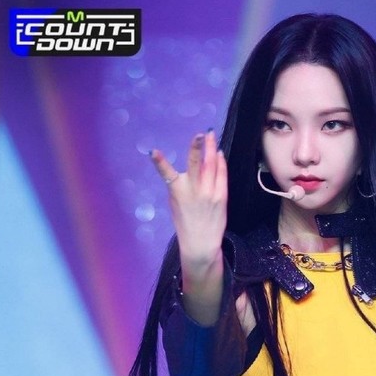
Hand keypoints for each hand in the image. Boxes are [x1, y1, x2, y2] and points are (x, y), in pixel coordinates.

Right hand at [150, 129, 227, 273]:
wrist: (201, 242)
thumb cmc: (185, 222)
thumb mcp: (175, 203)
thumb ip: (179, 185)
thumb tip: (187, 168)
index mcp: (177, 192)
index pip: (166, 174)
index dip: (160, 162)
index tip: (154, 152)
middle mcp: (194, 190)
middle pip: (196, 164)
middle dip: (198, 147)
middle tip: (203, 133)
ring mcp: (209, 192)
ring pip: (211, 165)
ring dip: (211, 149)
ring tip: (211, 135)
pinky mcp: (221, 196)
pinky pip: (221, 175)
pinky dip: (220, 163)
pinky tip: (219, 154)